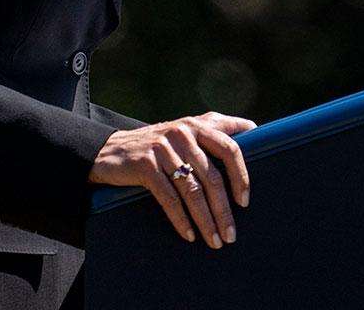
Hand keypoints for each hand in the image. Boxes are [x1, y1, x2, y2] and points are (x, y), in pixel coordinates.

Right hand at [89, 112, 254, 248]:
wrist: (111, 150)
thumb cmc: (158, 146)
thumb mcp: (185, 133)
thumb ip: (212, 136)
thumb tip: (252, 145)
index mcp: (199, 124)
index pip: (231, 147)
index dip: (242, 175)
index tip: (246, 200)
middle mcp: (184, 132)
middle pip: (214, 176)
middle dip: (224, 209)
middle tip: (231, 233)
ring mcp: (164, 148)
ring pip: (193, 190)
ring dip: (206, 220)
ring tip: (214, 240)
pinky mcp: (146, 165)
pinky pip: (169, 198)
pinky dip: (181, 219)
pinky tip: (190, 235)